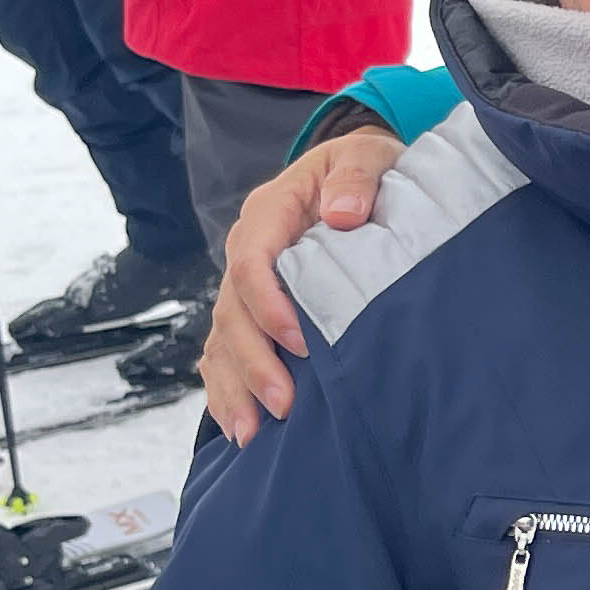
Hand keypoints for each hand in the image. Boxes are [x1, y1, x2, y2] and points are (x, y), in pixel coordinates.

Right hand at [203, 126, 406, 443]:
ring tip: (249, 433)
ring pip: (222, 338)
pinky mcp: (253, 308)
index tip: (301, 343)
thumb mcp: (367, 155)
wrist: (357, 173)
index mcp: (270, 212)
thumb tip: (343, 213)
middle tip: (283, 405)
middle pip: (233, 311)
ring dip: (233, 387)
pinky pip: (226, 350)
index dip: (269, 305)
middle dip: (253, 362)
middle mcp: (248, 250)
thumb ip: (356, 178)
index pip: (252, 262)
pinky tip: (238, 425)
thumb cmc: (364, 167)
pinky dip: (227, 388)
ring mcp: (246, 284)